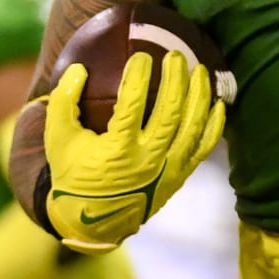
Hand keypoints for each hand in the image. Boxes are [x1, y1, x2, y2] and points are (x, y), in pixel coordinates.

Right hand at [43, 52, 223, 252]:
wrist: (92, 222)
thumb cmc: (73, 175)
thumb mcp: (58, 140)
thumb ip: (64, 102)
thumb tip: (78, 68)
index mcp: (118, 150)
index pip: (133, 104)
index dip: (139, 76)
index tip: (142, 56)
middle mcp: (148, 159)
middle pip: (170, 111)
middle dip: (176, 79)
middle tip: (177, 56)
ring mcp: (168, 169)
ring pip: (192, 126)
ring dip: (200, 95)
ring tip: (200, 71)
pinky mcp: (179, 176)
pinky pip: (204, 148)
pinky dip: (214, 126)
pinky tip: (219, 104)